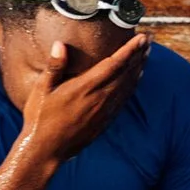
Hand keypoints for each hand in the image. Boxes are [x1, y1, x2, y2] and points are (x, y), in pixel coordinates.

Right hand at [12, 33, 148, 164]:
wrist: (46, 151)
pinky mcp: (105, 121)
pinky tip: (136, 79)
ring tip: (147, 54)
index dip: (130, 50)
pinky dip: (132, 86)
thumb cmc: (40, 119)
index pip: (114, 64)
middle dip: (139, 55)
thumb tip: (60, 44)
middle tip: (149, 40)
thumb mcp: (41, 90)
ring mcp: (104, 111)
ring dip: (139, 69)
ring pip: (128, 86)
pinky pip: (124, 99)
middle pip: (126, 73)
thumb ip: (54, 67)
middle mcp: (100, 99)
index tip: (142, 37)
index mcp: (85, 88)